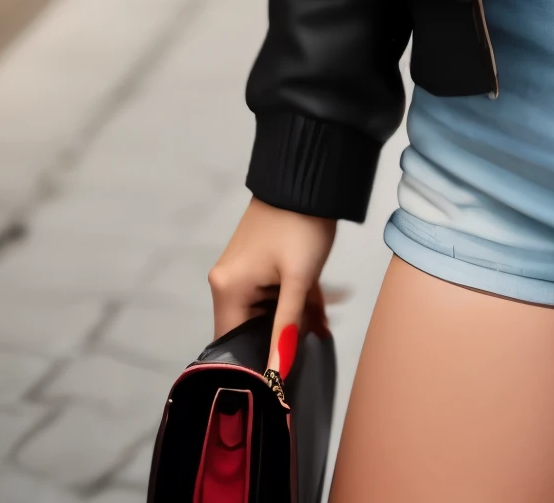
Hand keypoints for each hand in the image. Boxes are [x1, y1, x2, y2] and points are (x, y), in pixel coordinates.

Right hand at [208, 197, 335, 380]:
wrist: (307, 177)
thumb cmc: (301, 226)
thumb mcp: (299, 280)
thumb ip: (287, 328)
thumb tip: (277, 375)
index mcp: (227, 290)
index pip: (232, 345)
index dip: (258, 362)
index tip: (286, 374)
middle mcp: (226, 283)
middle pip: (253, 328)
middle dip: (287, 334)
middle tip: (318, 336)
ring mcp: (242, 272)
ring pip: (268, 311)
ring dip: (297, 315)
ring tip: (327, 316)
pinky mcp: (257, 263)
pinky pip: (274, 293)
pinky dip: (296, 299)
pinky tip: (324, 302)